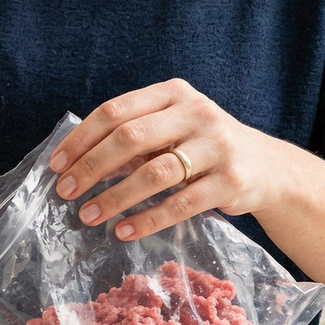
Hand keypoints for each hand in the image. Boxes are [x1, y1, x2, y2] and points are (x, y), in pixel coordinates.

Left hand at [50, 78, 288, 239]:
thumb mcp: (170, 129)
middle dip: (91, 167)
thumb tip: (72, 164)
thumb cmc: (202, 147)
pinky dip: (147, 219)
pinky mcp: (231, 180)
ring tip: (87, 215)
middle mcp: (197, 113)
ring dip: (114, 197)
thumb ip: (130, 137)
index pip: (116, 111)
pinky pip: (181, 204)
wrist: (268, 168)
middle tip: (66, 192)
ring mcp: (218, 145)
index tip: (56, 165)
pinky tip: (122, 230)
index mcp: (173, 93)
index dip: (81, 139)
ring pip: (155, 173)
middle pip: (131, 137)